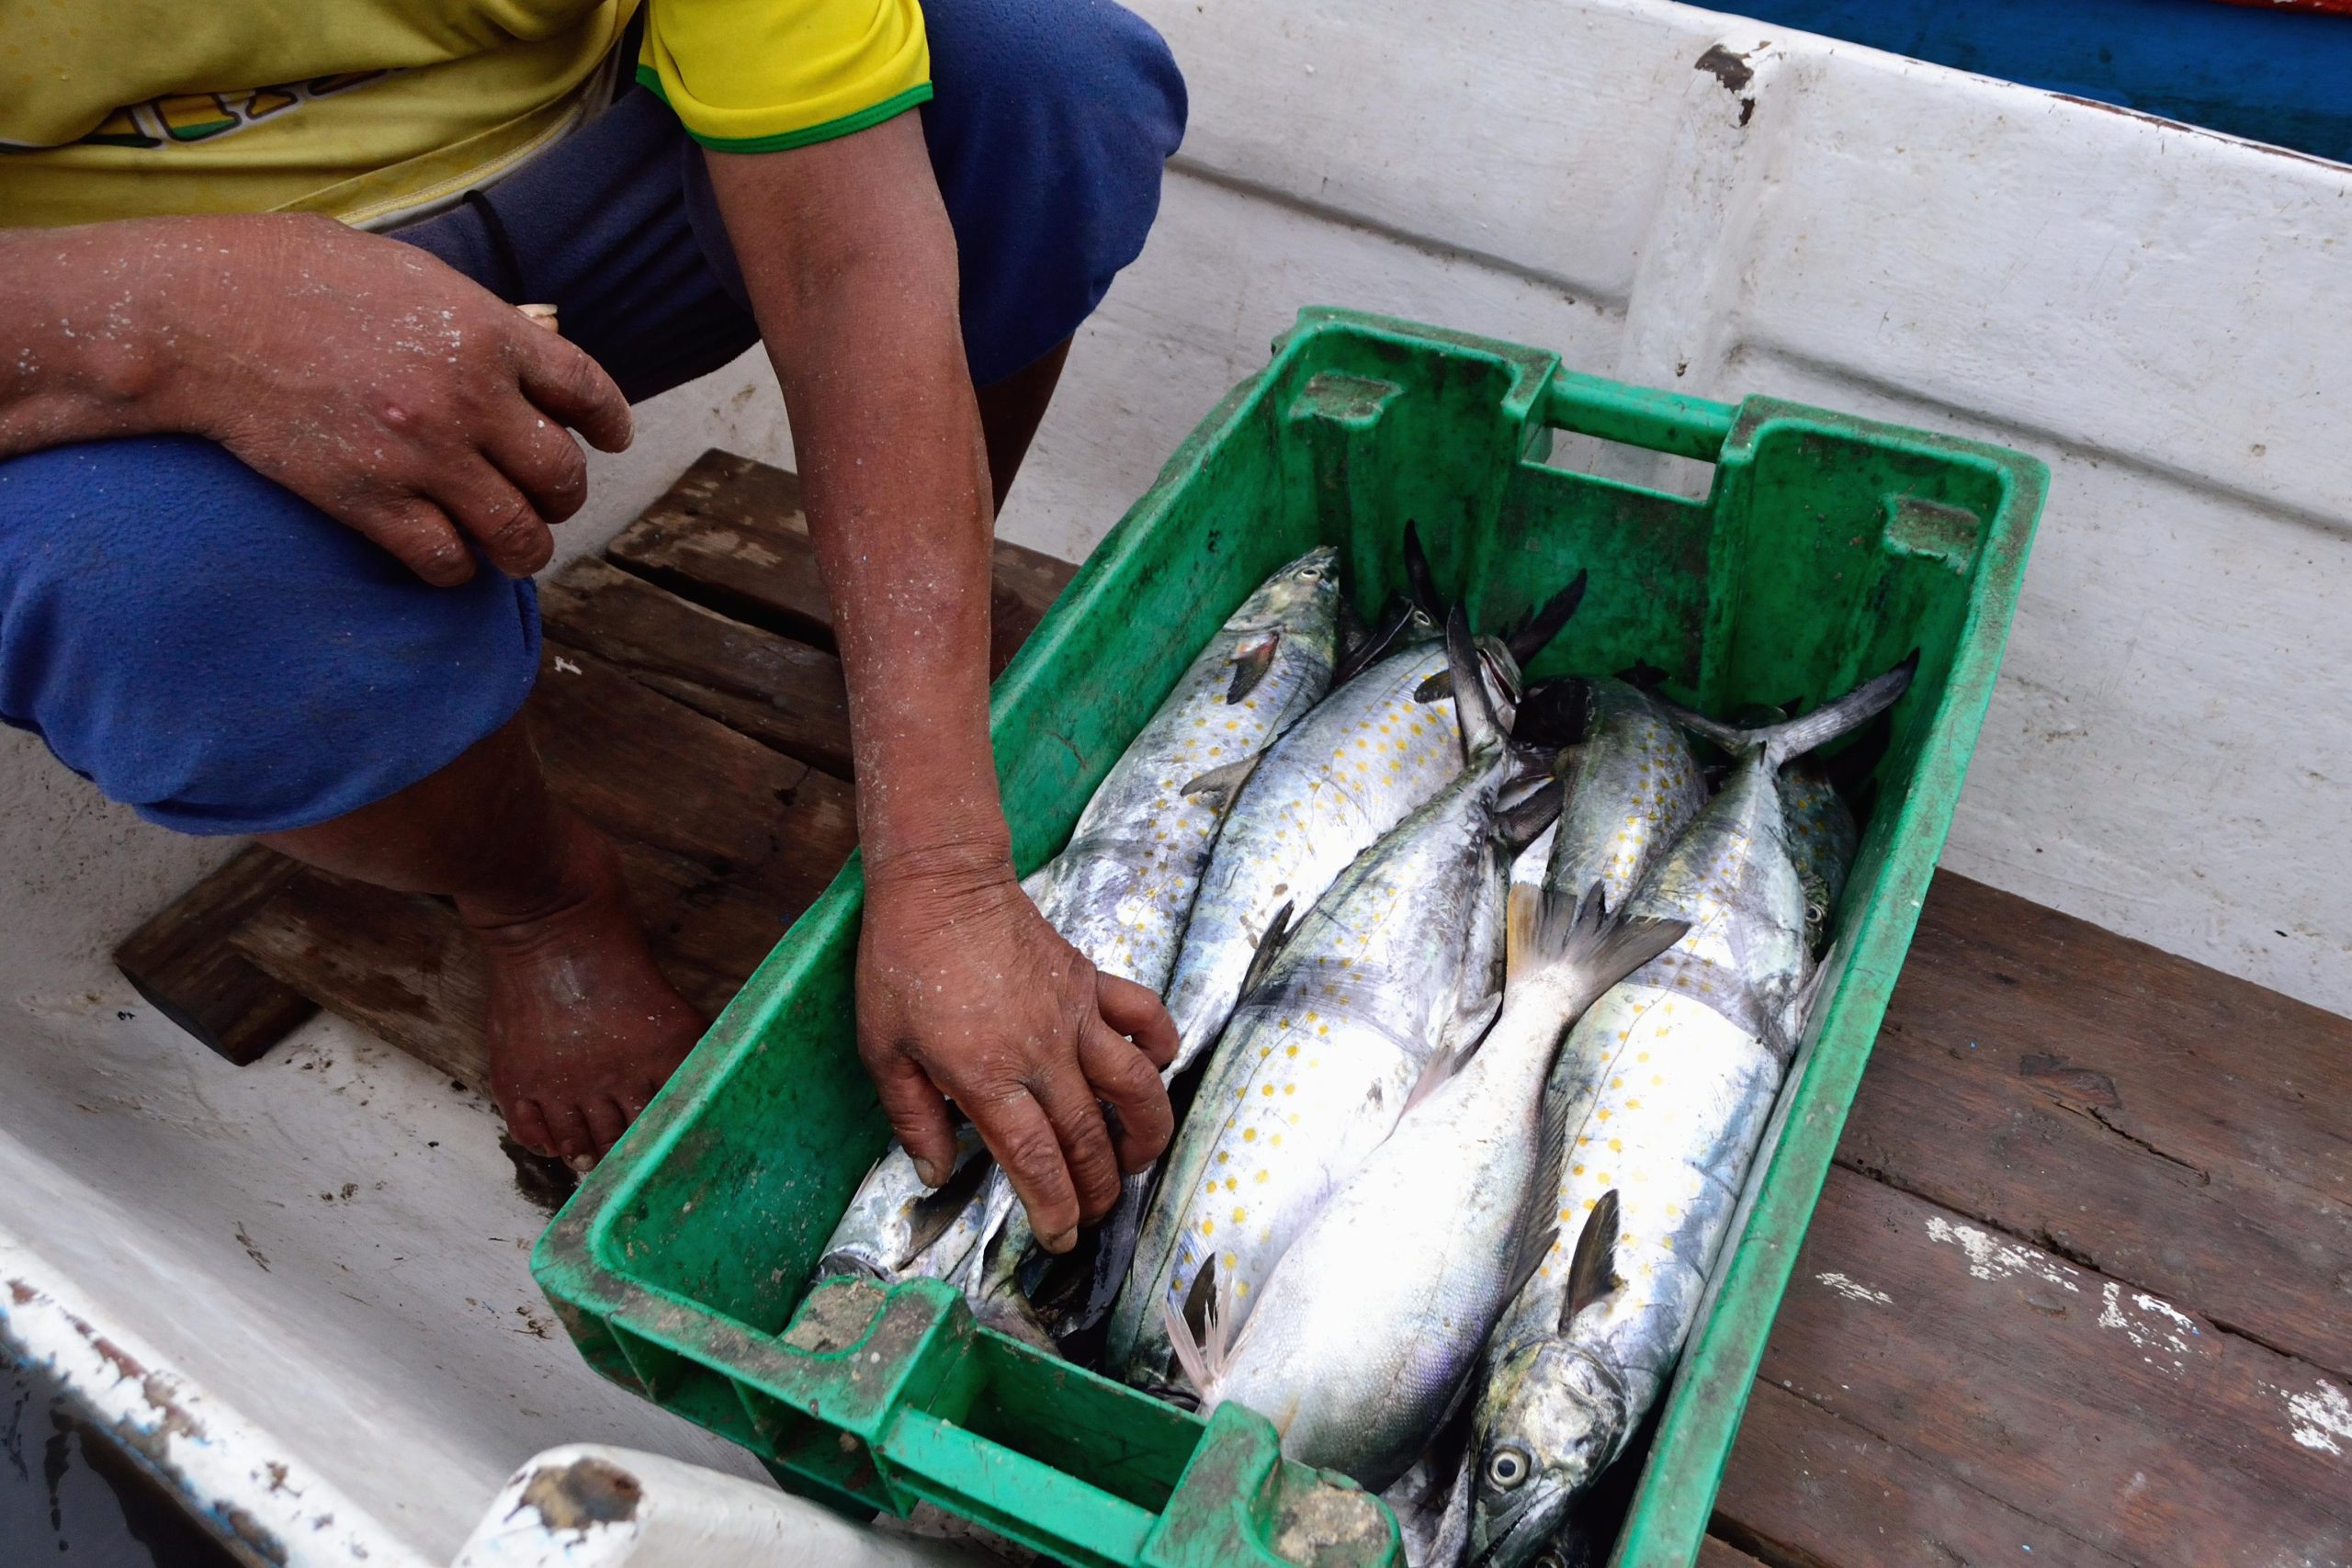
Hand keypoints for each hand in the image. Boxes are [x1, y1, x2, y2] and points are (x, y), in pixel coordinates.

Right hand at [6, 213, 631, 583]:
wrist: (203, 316)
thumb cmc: (300, 278)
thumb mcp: (412, 275)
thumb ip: (478, 320)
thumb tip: (530, 352)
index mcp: (486, 332)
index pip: (588, 392)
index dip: (609, 423)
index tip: (612, 441)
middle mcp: (467, 398)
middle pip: (564, 476)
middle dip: (564, 496)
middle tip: (548, 499)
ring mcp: (421, 455)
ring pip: (521, 535)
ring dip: (526, 547)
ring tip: (512, 543)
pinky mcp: (370, 502)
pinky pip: (449, 562)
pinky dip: (459, 568)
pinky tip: (449, 554)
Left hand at [857, 855, 1178, 1251]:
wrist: (940, 885)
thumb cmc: (901, 966)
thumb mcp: (882, 1050)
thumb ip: (912, 1118)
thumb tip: (936, 1173)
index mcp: (987, 1077)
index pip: (1036, 1161)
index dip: (1054, 1207)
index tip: (1060, 1237)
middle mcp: (1041, 1054)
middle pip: (1087, 1138)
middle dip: (1098, 1190)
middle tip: (1094, 1214)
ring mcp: (1075, 1016)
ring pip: (1135, 1087)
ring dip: (1145, 1132)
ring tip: (1138, 1159)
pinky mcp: (1090, 982)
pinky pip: (1143, 1017)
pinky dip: (1159, 1045)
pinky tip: (1154, 1066)